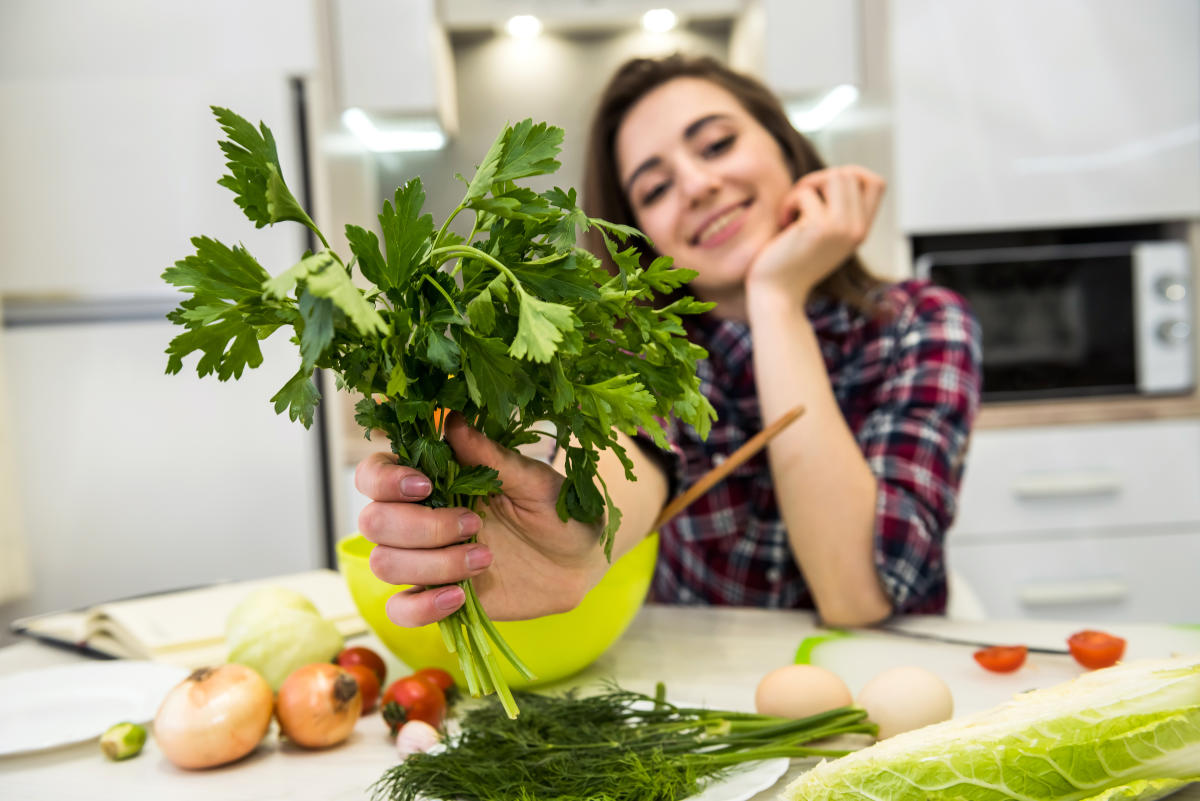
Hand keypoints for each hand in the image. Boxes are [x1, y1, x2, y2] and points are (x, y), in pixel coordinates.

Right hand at [355, 413, 605, 627]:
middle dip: (420, 527)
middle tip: (474, 524)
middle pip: (373, 522)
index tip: (426, 486)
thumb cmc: (558, 511)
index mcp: (434, 479)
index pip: (374, 474)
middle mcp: (418, 517)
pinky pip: (400, 610)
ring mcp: (424, 559)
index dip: (385, 480)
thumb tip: (451, 419)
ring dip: (432, 564)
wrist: (580, 564)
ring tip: (486, 559)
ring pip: (384, 564)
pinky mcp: (436, 596)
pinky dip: (423, 606)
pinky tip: (460, 596)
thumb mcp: (534, 482)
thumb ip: (491, 456)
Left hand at [746, 166, 885, 305]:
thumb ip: (837, 210)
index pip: (876, 183)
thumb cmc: (793, 261)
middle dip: (819, 179)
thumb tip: (836, 173)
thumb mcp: (825, 234)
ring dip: (806, 186)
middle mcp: (857, 228)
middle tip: (800, 200)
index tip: (825, 187)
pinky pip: (805, 192)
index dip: (851, 173)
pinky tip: (783, 222)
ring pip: (833, 176)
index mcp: (861, 230)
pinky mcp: (818, 228)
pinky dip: (789, 202)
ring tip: (793, 208)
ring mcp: (840, 228)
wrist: (778, 293)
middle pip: (849, 174)